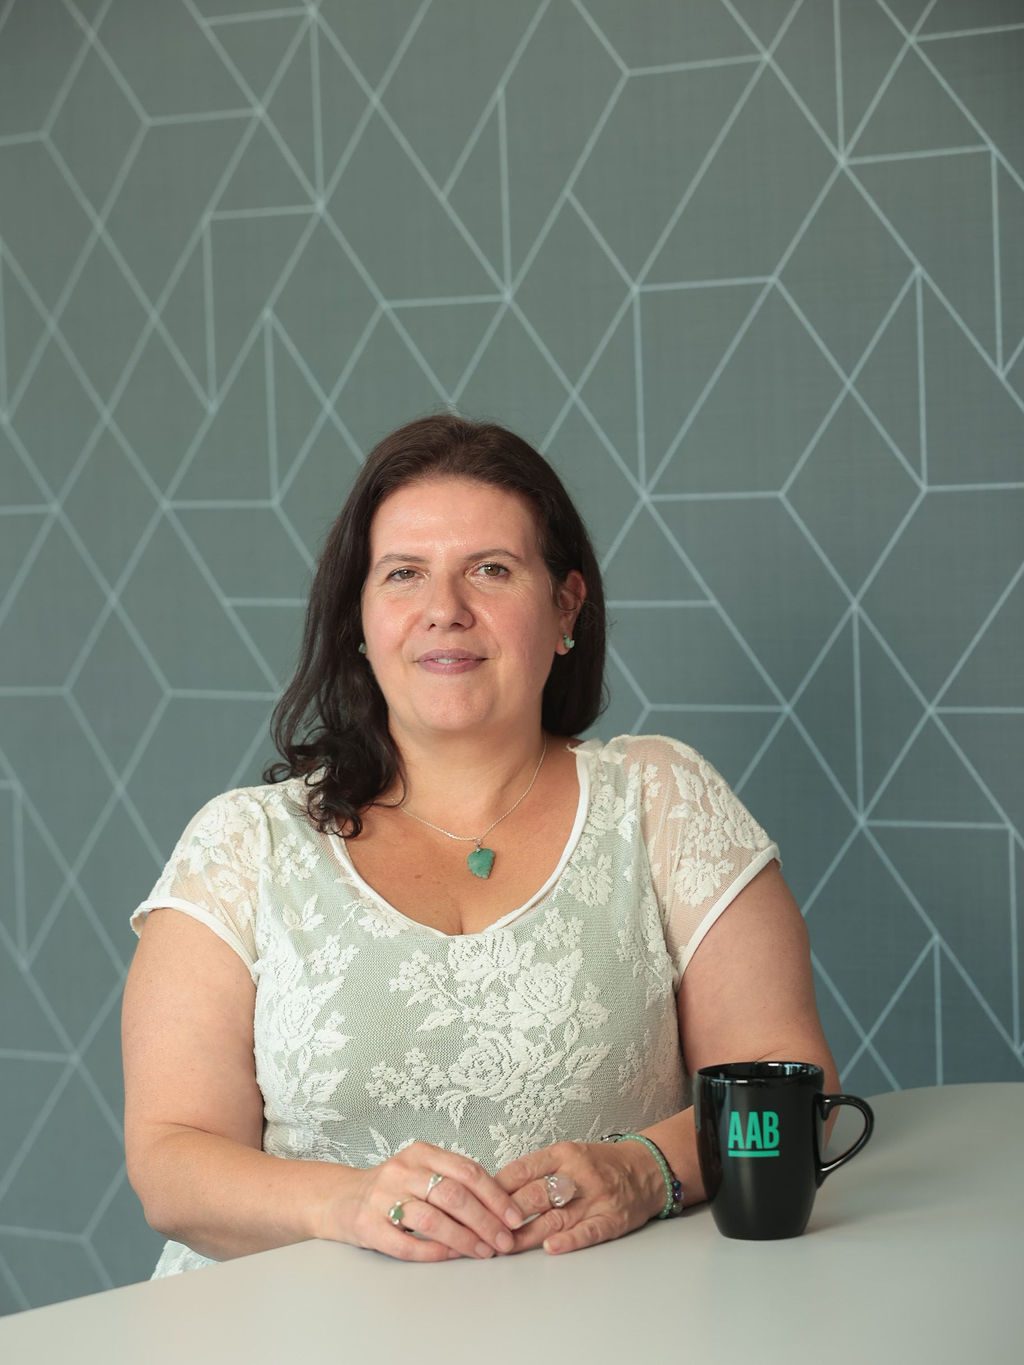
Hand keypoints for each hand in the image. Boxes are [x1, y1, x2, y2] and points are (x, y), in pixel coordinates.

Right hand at [333, 1141, 525, 1261]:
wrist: (340, 1198)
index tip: (515, 1218)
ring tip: (483, 1252)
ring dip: (464, 1239)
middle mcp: (402, 1170)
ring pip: (432, 1219)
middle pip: (453, 1195)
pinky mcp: (367, 1225)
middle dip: (486, 1221)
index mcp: (422, 1153)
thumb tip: (503, 1208)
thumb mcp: (422, 1171)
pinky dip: (433, 1252)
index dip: (496, 1197)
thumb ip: (455, 1181)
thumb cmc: (394, 1188)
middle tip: (505, 1242)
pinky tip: (452, 1257)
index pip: (468, 1171)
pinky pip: (406, 1243)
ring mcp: (382, 1197)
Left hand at [494, 1139, 665, 1255]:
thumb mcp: (567, 1156)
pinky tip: (551, 1247)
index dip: (497, 1188)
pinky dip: (570, 1240)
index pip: (523, 1169)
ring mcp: (596, 1197)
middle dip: (506, 1214)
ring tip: (504, 1247)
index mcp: (563, 1154)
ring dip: (527, 1234)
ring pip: (555, 1217)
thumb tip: (495, 1190)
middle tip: (483, 1229)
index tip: (477, 1202)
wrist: (646, 1169)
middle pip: (535, 1194)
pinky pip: (588, 1231)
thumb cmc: (598, 1165)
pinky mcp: (612, 1218)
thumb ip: (537, 1171)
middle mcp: (578, 1173)